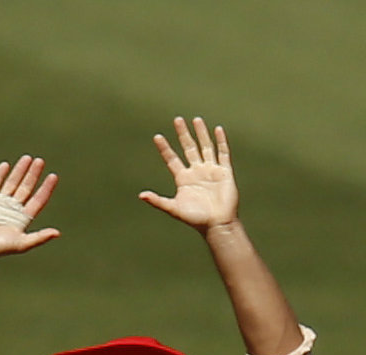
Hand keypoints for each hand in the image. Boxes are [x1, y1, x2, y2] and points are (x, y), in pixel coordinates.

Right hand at [0, 156, 60, 258]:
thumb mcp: (21, 243)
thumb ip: (39, 238)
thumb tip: (57, 233)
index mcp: (23, 218)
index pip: (38, 200)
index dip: (46, 188)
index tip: (53, 176)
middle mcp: (13, 210)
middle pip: (26, 188)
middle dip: (33, 174)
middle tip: (40, 161)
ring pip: (12, 183)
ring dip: (19, 171)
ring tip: (27, 158)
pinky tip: (6, 165)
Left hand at [139, 118, 239, 233]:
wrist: (218, 224)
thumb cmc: (196, 219)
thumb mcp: (174, 209)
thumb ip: (158, 201)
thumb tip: (141, 195)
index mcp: (183, 179)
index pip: (172, 159)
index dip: (165, 148)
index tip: (157, 136)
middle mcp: (196, 172)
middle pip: (188, 148)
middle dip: (183, 134)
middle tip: (177, 120)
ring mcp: (211, 171)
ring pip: (205, 147)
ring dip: (201, 134)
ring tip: (196, 120)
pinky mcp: (224, 172)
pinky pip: (223, 154)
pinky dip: (220, 141)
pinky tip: (217, 130)